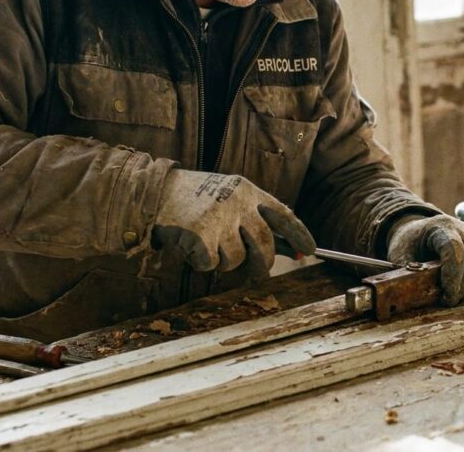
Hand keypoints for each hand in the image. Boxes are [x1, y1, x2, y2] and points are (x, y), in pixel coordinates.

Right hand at [152, 170, 315, 278]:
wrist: (154, 193)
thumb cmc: (194, 199)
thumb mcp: (228, 196)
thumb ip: (254, 217)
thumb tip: (288, 248)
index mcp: (247, 191)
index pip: (283, 215)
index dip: (299, 234)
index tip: (309, 250)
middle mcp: (237, 203)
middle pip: (264, 244)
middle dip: (263, 264)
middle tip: (258, 272)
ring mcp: (219, 220)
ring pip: (236, 259)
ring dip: (225, 262)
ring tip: (210, 247)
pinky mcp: (201, 236)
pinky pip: (211, 264)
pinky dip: (202, 263)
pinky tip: (193, 248)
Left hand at [387, 214, 463, 305]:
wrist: (418, 232)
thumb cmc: (409, 246)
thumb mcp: (400, 256)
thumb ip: (407, 273)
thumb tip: (412, 296)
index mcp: (439, 227)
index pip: (454, 247)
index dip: (453, 275)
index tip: (447, 296)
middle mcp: (463, 229)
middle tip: (453, 302)